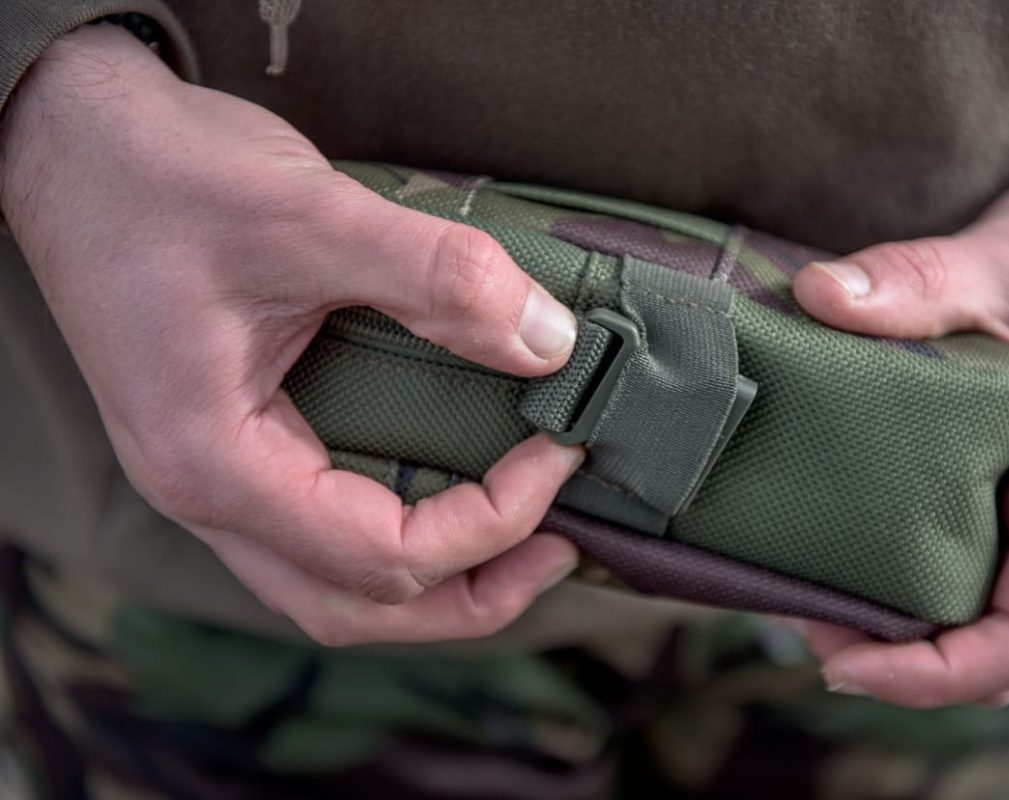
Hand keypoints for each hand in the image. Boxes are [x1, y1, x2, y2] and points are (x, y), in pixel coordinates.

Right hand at [0, 25, 583, 644]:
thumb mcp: (312, 215)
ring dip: (433, 583)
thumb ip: (437, 279)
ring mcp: (213, 478)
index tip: (557, 449)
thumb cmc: (164, 177)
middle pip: (355, 606)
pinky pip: (317, 535)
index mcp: (216, 463)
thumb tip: (550, 343)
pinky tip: (445, 492)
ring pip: (331, 587)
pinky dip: (394, 538)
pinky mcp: (232, 445)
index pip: (382, 554)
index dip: (492, 519)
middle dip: (471, 592)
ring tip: (519, 543)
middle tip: (560, 546)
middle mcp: (207, 494)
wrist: (72, 142)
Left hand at [789, 88, 1008, 706]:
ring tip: (788, 575)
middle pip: (983, 644)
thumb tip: (820, 295)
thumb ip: (921, 279)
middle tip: (789, 605)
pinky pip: (941, 549)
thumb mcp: (1008, 260)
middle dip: (890, 654)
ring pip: (961, 607)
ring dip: (879, 616)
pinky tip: (812, 519)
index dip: (939, 675)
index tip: (841, 662)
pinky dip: (878, 559)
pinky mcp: (989, 478)